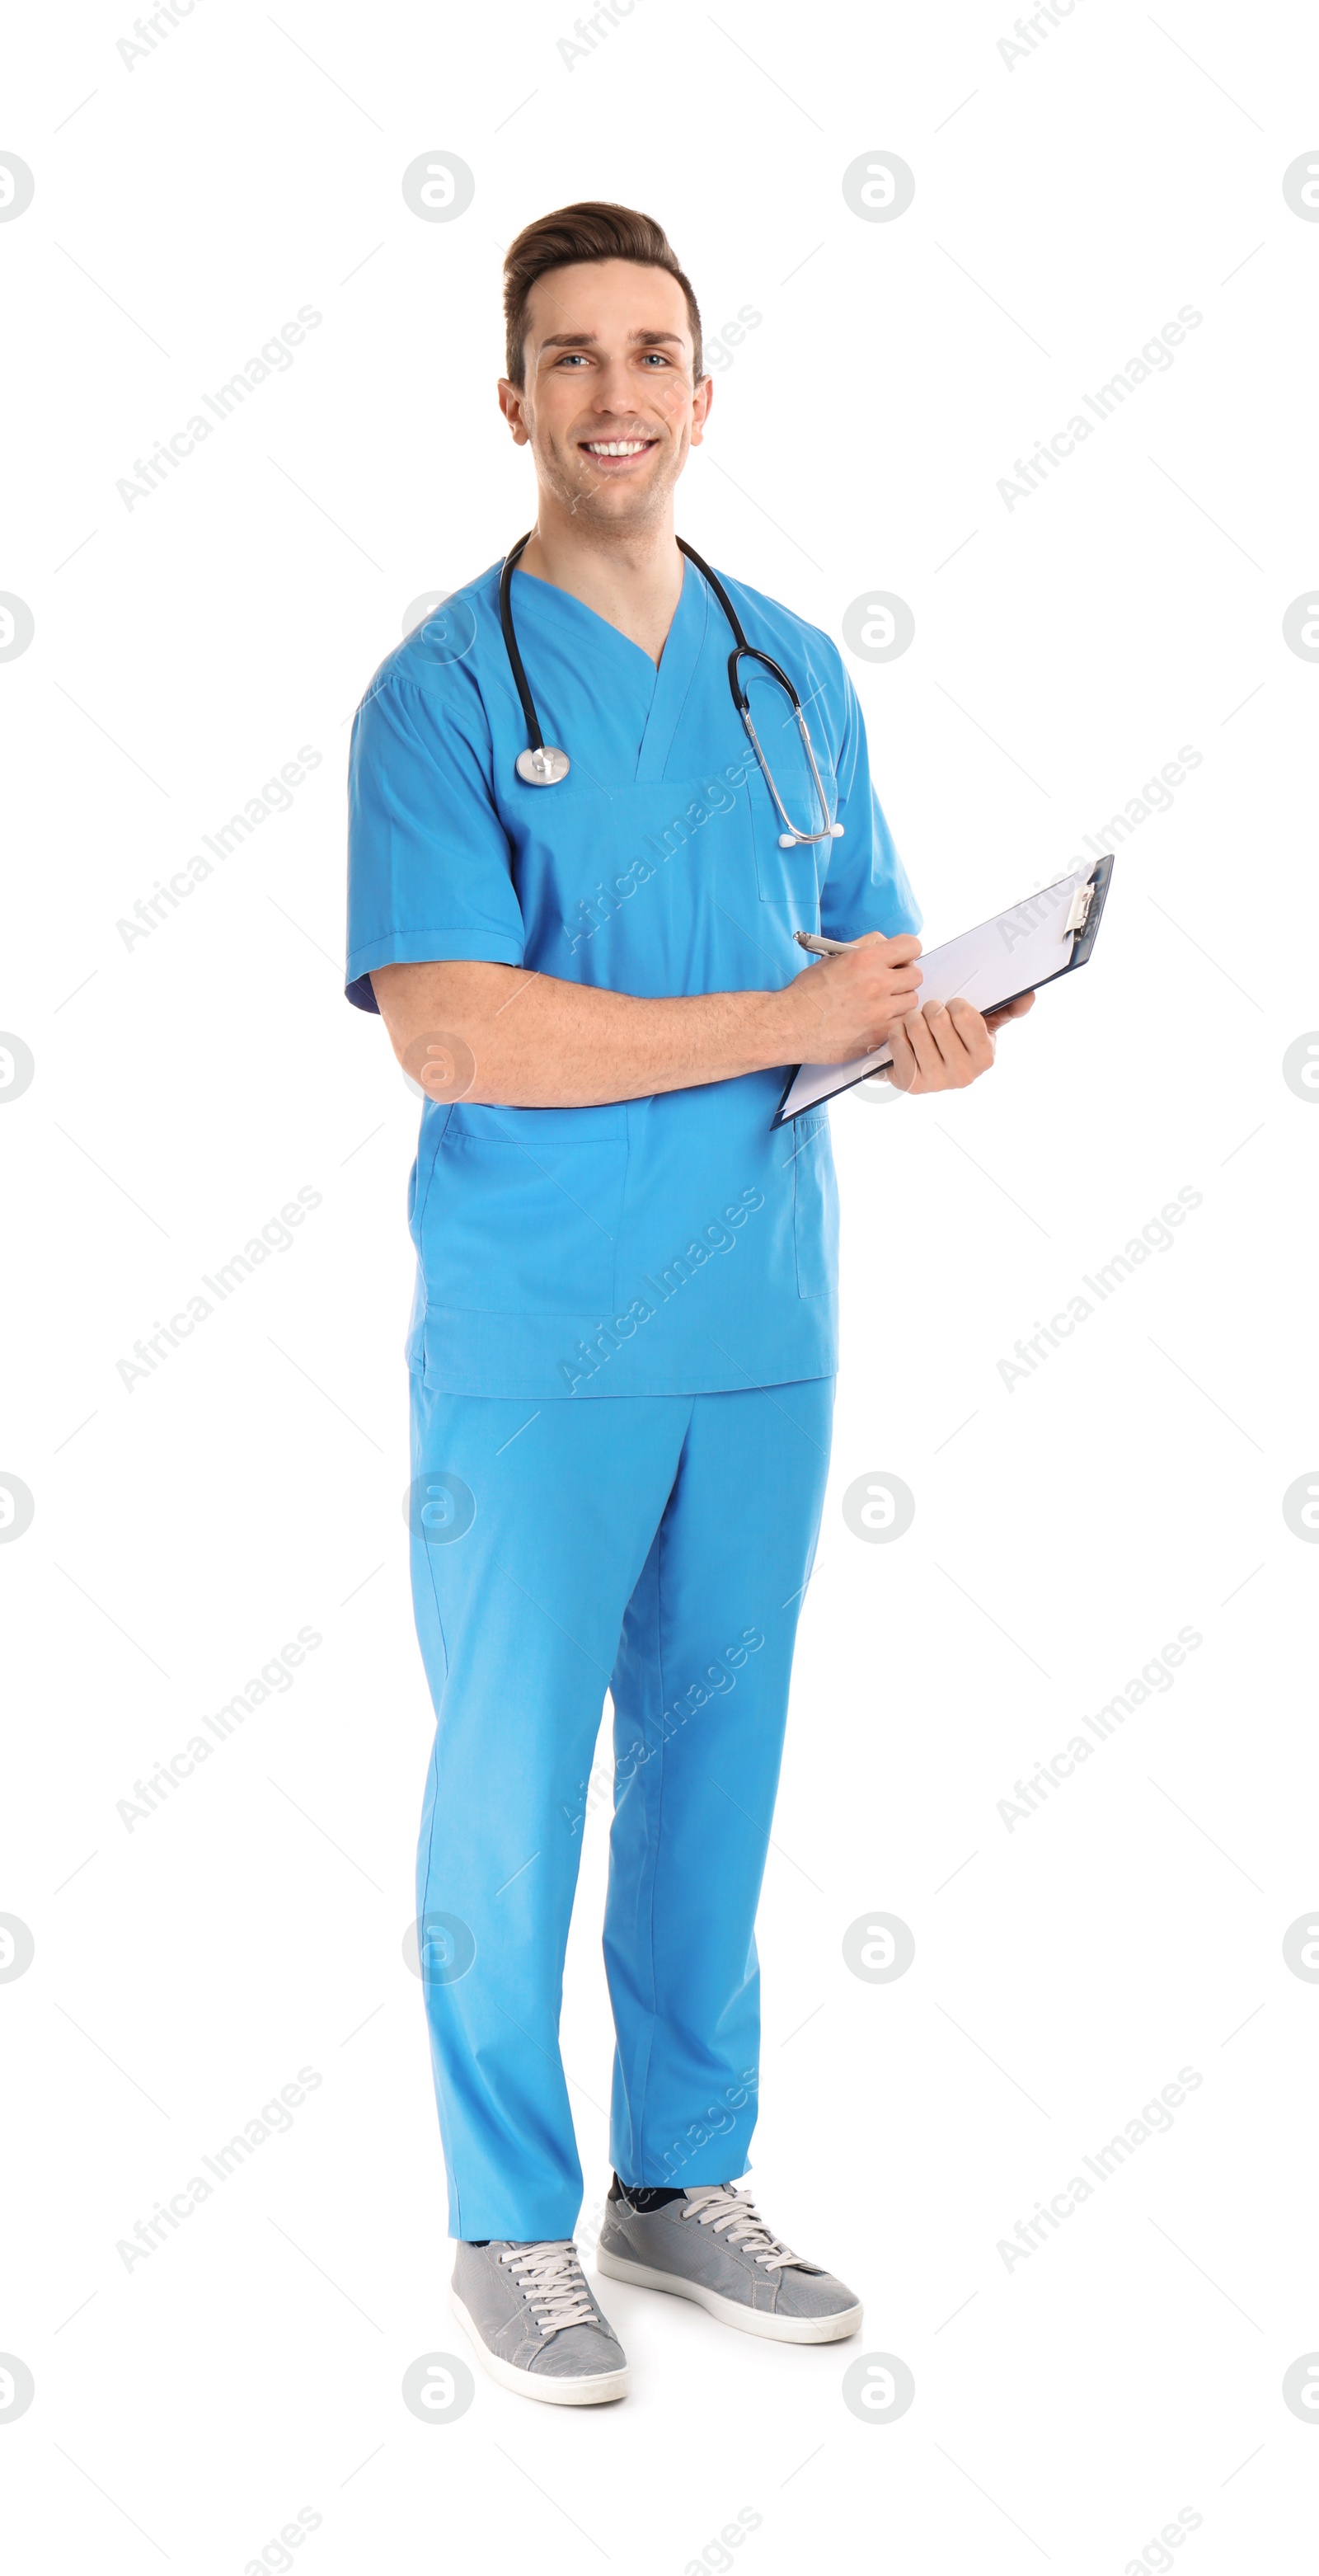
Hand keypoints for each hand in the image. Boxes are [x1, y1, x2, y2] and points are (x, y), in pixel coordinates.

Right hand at [781, 931, 924, 1063]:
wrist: (790, 1025)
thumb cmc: (808, 993)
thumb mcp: (833, 957)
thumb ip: (865, 946)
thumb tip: (887, 944)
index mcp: (866, 959)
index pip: (912, 946)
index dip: (907, 951)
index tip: (900, 958)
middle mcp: (877, 984)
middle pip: (916, 975)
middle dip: (904, 976)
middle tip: (889, 982)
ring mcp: (880, 1012)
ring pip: (912, 1001)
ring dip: (900, 1001)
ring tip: (879, 1003)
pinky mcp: (879, 1035)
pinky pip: (902, 1023)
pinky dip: (893, 1021)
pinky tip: (876, 1020)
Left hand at [884, 988, 1033, 1094]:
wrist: (929, 1069)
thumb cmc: (959, 1041)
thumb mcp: (986, 1026)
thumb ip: (1008, 1009)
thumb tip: (1027, 996)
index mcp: (985, 1057)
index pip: (964, 1014)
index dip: (955, 1004)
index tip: (954, 1010)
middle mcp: (963, 1074)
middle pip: (937, 1018)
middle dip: (932, 1008)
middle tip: (933, 1014)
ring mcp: (935, 1081)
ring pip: (915, 1026)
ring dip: (914, 1017)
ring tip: (919, 1023)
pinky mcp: (910, 1082)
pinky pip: (897, 1039)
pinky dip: (898, 1032)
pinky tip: (906, 1039)